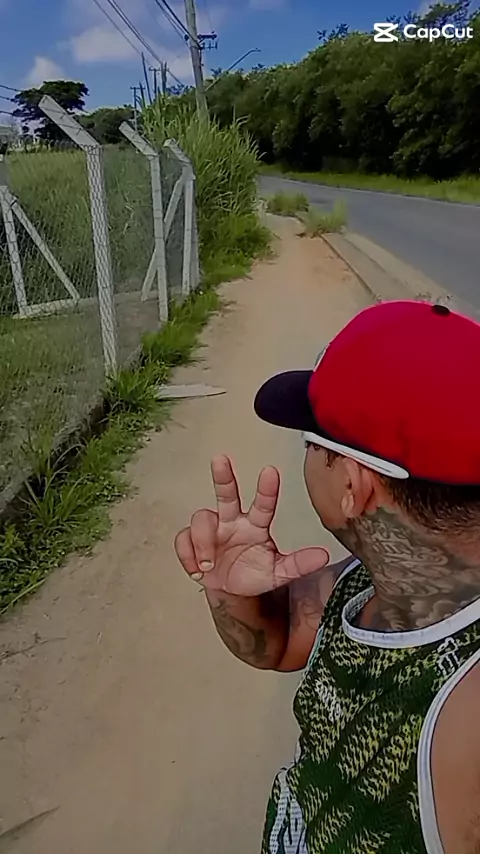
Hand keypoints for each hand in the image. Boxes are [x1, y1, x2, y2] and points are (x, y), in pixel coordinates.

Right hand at [174, 455, 329, 597]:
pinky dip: (189, 555)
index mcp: (255, 525)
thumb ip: (298, 564)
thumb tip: (323, 556)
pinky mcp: (192, 541)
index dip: (266, 488)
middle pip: (226, 493)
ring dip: (202, 542)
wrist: (230, 591)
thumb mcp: (278, 573)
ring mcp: (212, 530)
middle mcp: (233, 521)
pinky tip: (197, 568)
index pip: (263, 504)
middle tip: (220, 459)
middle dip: (223, 476)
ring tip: (208, 564)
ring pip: (202, 519)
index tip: (270, 471)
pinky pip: (184, 539)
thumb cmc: (254, 573)